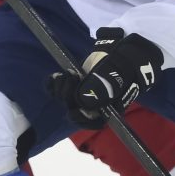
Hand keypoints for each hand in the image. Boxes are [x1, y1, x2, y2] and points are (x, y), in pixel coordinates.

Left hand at [48, 28, 163, 128]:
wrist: (118, 53)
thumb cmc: (121, 67)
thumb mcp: (115, 76)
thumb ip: (102, 89)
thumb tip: (84, 103)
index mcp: (105, 110)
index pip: (91, 122)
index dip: (81, 118)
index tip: (77, 107)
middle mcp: (91, 106)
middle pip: (73, 110)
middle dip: (68, 94)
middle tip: (72, 75)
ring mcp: (80, 95)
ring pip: (63, 99)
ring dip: (61, 86)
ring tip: (68, 72)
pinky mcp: (71, 85)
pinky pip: (55, 90)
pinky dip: (52, 83)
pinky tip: (56, 75)